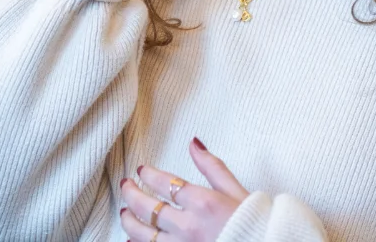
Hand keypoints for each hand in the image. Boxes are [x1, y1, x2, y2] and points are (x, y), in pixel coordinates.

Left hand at [120, 137, 249, 240]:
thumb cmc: (252, 222)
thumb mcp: (234, 189)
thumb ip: (211, 166)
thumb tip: (194, 143)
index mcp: (202, 202)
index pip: (165, 184)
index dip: (148, 175)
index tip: (141, 170)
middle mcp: (188, 226)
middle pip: (149, 209)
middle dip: (131, 194)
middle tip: (125, 185)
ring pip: (144, 236)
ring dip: (129, 222)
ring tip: (123, 212)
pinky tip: (131, 240)